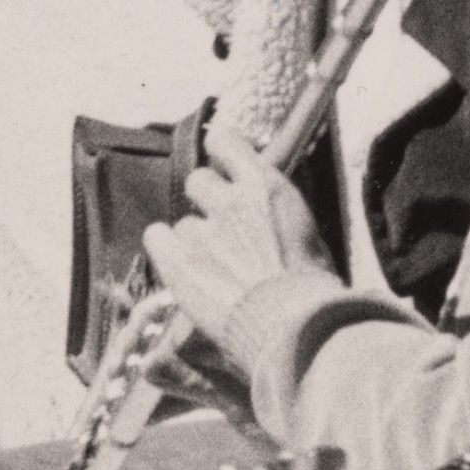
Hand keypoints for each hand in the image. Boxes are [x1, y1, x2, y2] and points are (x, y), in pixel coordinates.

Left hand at [142, 122, 339, 335]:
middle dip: (206, 201)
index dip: (220, 150)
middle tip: (221, 230)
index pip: (226, 142)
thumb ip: (277, 216)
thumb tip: (265, 218)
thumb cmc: (313, 290)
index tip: (222, 161)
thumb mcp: (308, 236)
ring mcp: (202, 232)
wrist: (295, 327)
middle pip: (198, 181)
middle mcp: (230, 200)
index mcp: (267, 188)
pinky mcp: (180, 263)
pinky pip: (157, 237)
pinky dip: (166, 249)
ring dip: (194, 240)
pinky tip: (180, 265)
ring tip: (213, 269)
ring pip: (183, 223)